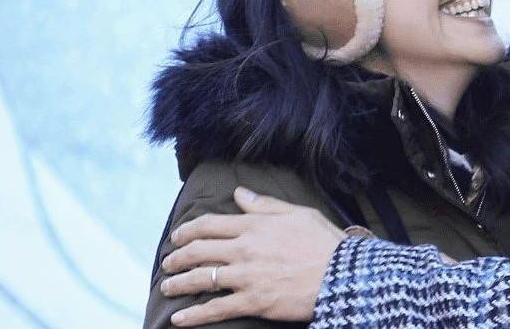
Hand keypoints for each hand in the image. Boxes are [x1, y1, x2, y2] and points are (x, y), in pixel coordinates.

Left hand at [159, 187, 345, 325]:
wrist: (342, 275)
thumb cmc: (325, 242)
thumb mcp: (298, 213)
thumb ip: (264, 204)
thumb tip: (239, 194)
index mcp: (254, 226)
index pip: (210, 224)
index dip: (188, 230)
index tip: (177, 236)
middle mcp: (245, 249)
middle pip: (199, 250)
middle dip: (177, 256)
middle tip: (169, 262)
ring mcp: (246, 276)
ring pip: (201, 278)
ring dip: (178, 283)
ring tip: (167, 286)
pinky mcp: (253, 302)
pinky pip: (215, 309)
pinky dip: (194, 316)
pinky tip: (178, 320)